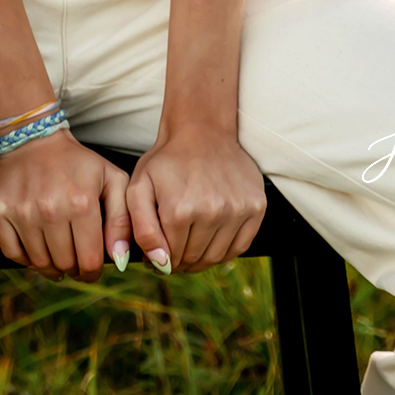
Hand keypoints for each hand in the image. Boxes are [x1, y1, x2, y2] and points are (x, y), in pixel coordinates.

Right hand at [0, 130, 132, 281]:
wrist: (33, 138)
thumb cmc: (76, 162)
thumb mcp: (111, 179)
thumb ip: (122, 219)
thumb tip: (119, 259)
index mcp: (81, 202)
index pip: (89, 260)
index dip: (92, 271)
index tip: (90, 268)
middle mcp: (50, 209)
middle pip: (65, 264)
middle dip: (73, 268)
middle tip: (73, 259)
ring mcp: (22, 211)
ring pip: (40, 263)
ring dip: (51, 265)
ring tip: (56, 253)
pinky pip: (13, 254)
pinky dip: (25, 259)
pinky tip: (35, 247)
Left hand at [127, 124, 266, 272]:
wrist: (202, 130)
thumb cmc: (168, 161)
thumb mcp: (139, 188)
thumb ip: (142, 229)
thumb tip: (161, 264)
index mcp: (180, 210)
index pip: (171, 259)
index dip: (163, 260)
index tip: (159, 252)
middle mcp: (212, 212)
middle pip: (194, 259)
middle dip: (181, 260)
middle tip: (175, 247)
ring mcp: (237, 210)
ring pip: (217, 257)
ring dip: (202, 257)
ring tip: (193, 242)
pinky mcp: (256, 206)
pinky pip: (240, 246)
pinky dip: (226, 250)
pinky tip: (213, 237)